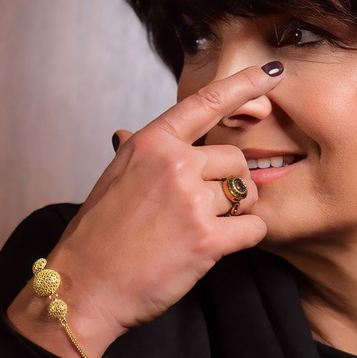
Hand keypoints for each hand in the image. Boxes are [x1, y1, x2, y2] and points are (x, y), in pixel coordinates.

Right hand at [8, 65, 281, 357]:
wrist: (84, 285)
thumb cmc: (98, 235)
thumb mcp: (112, 179)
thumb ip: (134, 154)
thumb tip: (124, 133)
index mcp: (150, 144)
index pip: (206, 102)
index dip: (244, 84)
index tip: (271, 71)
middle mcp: (174, 164)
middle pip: (236, 159)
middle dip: (231, 183)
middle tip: (209, 206)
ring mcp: (191, 200)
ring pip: (246, 193)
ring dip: (236, 211)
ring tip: (205, 226)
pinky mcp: (206, 239)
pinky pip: (254, 227)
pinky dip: (245, 236)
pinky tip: (218, 244)